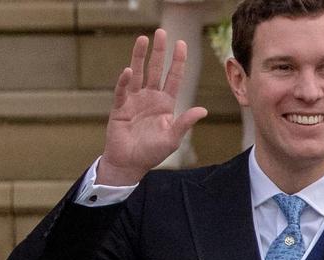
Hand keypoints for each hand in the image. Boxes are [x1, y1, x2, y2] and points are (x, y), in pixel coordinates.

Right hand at [97, 29, 208, 185]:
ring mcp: (134, 100)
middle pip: (155, 70)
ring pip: (138, 74)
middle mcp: (150, 97)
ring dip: (140, 57)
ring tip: (143, 40)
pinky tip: (129, 70)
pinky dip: (125, 81)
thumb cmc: (152, 152)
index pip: (173, 78)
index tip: (181, 44)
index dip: (178, 62)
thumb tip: (203, 110)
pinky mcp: (120, 107)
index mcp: (165, 103)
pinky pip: (122, 91)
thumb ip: (185, 123)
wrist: (130, 163)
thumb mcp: (173, 138)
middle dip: (159, 52)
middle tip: (161, 32)